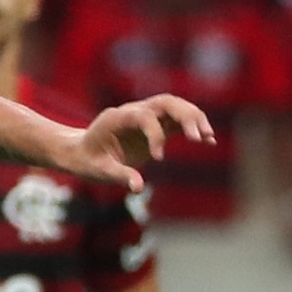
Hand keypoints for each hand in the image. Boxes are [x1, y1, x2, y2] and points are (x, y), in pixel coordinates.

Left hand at [72, 95, 214, 189]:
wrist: (81, 152)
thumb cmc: (87, 161)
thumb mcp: (98, 171)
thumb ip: (118, 176)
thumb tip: (138, 188)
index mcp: (117, 118)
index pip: (143, 116)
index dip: (154, 134)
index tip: (157, 158)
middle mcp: (134, 111)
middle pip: (166, 102)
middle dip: (185, 116)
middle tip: (198, 137)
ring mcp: (146, 116)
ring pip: (175, 107)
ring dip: (194, 119)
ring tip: (208, 138)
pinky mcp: (155, 125)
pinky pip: (178, 122)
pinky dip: (193, 129)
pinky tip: (209, 141)